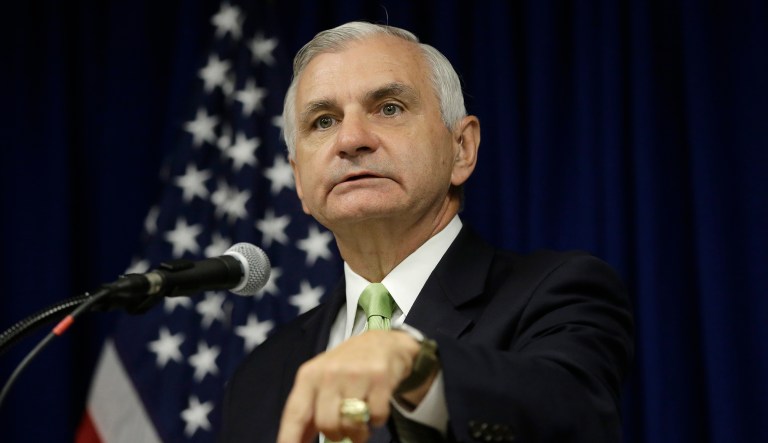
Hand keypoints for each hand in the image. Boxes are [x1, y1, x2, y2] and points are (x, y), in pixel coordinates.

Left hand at [277, 330, 419, 442]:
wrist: (380, 343)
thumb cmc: (345, 367)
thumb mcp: (321, 381)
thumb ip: (308, 410)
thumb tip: (292, 442)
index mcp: (308, 376)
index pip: (295, 413)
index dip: (289, 438)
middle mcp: (329, 373)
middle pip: (326, 424)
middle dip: (336, 435)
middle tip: (343, 430)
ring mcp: (355, 374)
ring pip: (351, 424)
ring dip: (358, 432)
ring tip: (360, 422)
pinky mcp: (379, 378)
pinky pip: (376, 417)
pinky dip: (377, 420)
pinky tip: (374, 406)